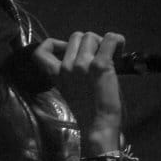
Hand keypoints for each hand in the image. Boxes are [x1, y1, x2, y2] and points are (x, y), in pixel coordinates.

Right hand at [31, 31, 124, 155]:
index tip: (66, 49)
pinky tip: (120, 53)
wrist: (99, 125)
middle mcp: (66, 66)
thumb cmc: (88, 110)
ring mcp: (82, 65)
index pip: (40, 51)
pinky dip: (118, 41)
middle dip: (89, 44)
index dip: (54, 43)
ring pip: (91, 36)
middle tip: (98, 59)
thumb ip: (72, 70)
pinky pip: (110, 39)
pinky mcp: (100, 65)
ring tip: (110, 59)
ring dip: (102, 44)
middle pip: (76, 36)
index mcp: (56, 74)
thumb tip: (87, 53)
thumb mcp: (70, 88)